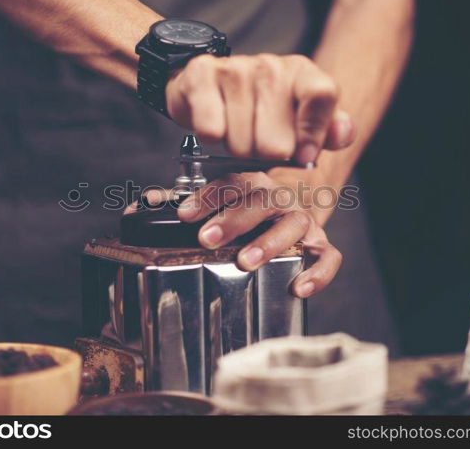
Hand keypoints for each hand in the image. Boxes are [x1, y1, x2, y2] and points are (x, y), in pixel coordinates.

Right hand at [166, 54, 354, 165]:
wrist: (212, 88)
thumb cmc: (262, 110)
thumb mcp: (303, 120)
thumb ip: (329, 130)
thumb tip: (342, 134)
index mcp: (302, 73)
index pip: (322, 95)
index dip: (313, 133)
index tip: (304, 156)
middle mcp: (270, 66)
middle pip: (277, 142)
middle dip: (265, 155)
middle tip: (259, 142)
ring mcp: (235, 68)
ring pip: (241, 144)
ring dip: (237, 148)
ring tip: (236, 132)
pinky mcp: (202, 75)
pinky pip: (211, 130)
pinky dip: (211, 138)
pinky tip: (215, 124)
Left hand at [177, 171, 342, 297]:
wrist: (293, 215)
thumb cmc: (249, 214)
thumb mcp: (217, 205)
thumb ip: (181, 205)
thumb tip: (141, 207)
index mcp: (253, 185)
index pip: (232, 183)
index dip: (208, 196)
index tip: (184, 214)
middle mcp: (280, 199)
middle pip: (261, 201)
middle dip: (233, 219)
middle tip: (207, 238)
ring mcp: (303, 222)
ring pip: (293, 225)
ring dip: (269, 242)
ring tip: (245, 260)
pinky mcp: (320, 245)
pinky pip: (327, 256)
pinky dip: (317, 272)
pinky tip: (297, 287)